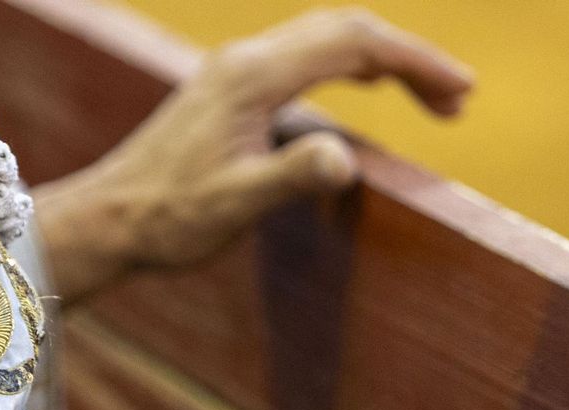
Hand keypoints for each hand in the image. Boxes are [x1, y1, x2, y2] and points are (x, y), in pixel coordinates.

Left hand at [33, 7, 472, 301]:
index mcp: (254, 79)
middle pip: (345, 29)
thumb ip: (291, 178)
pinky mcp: (229, 89)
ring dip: (383, 60)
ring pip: (325, 38)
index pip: (354, 43)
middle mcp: (245, 60)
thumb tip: (344, 159)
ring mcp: (234, 70)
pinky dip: (350, 66)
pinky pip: (304, 57)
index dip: (415, 62)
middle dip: (410, 57)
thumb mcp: (235, 208)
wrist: (106, 220)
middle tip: (460, 101)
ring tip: (432, 101)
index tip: (462, 94)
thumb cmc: (168, 221)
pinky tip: (365, 90)